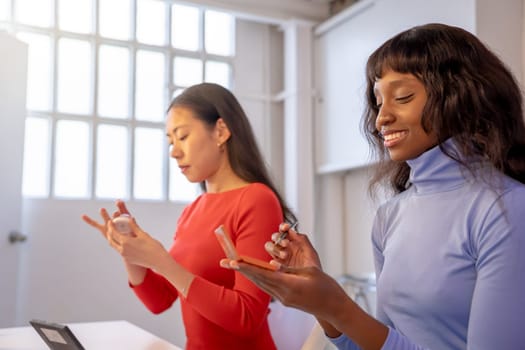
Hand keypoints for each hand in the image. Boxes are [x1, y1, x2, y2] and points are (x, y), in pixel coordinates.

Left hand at [81, 200, 169, 269]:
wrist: (158, 260)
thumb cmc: (153, 247)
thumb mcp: (143, 234)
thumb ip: (134, 227)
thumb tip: (129, 219)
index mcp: (126, 242)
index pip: (113, 232)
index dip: (111, 226)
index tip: (110, 221)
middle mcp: (123, 250)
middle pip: (111, 240)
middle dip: (109, 233)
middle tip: (111, 227)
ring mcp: (125, 255)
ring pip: (114, 246)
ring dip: (113, 239)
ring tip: (116, 233)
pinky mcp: (128, 259)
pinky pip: (120, 251)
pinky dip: (119, 244)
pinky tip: (124, 241)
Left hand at [221, 261, 349, 324]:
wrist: (334, 308)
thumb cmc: (326, 287)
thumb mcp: (309, 272)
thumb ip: (290, 269)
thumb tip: (273, 265)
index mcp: (290, 286)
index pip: (264, 275)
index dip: (248, 267)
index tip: (234, 261)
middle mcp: (284, 295)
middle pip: (258, 280)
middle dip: (241, 269)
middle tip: (224, 261)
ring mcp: (284, 299)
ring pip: (262, 284)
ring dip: (248, 273)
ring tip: (234, 264)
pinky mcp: (286, 300)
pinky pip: (268, 287)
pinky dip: (259, 278)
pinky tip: (253, 273)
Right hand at [265, 223, 321, 268]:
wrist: (313, 283)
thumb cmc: (313, 269)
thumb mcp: (311, 253)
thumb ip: (303, 240)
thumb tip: (292, 231)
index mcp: (294, 243)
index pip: (284, 231)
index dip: (283, 227)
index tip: (285, 228)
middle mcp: (286, 248)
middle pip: (275, 237)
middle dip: (279, 238)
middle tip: (285, 244)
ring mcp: (280, 257)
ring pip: (270, 246)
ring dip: (275, 248)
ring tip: (284, 255)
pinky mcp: (276, 266)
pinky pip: (269, 259)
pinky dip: (272, 259)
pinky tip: (278, 263)